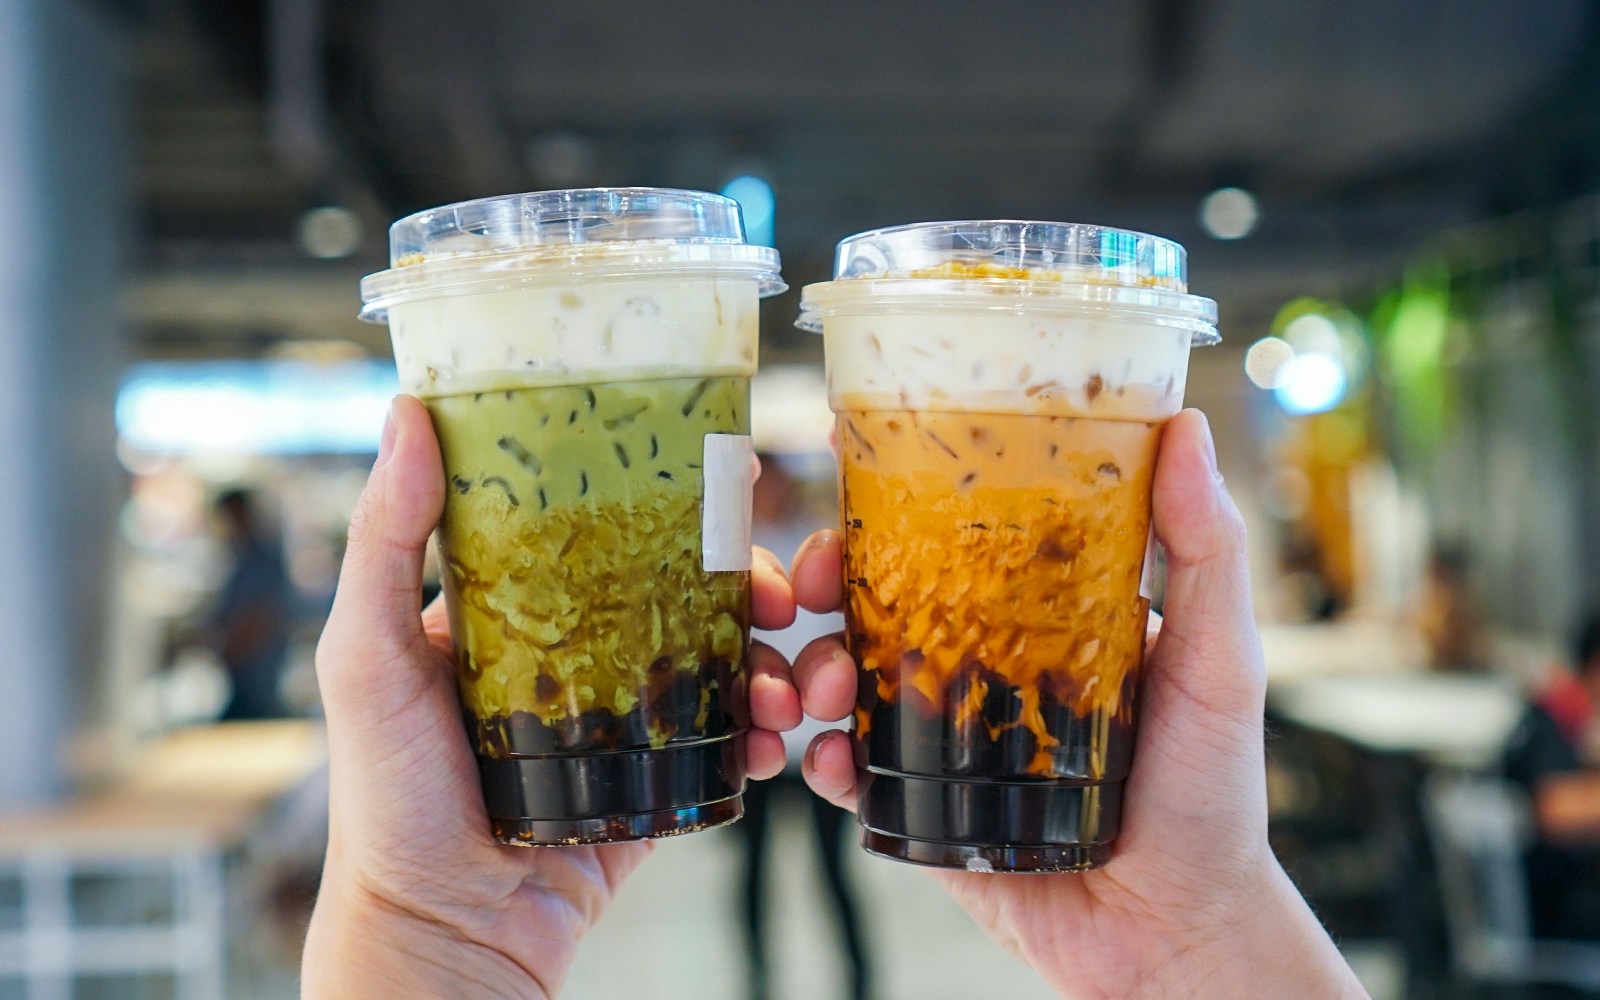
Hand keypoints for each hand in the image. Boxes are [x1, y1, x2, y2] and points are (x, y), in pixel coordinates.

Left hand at [302, 396, 799, 998]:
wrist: (443, 935)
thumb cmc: (387, 798)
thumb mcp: (367, 657)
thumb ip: (383, 540)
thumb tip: (408, 414)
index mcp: (509, 608)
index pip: (600, 527)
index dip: (670, 503)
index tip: (727, 489)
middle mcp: (570, 651)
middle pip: (680, 588)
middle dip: (748, 584)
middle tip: (783, 598)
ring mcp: (615, 717)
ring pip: (715, 661)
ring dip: (770, 663)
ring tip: (791, 691)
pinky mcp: (651, 780)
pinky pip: (723, 741)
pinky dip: (763, 735)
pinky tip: (778, 742)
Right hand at [790, 409, 1367, 998]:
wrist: (1177, 930)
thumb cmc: (1211, 792)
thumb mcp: (1218, 659)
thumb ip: (1204, 549)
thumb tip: (1184, 425)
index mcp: (1040, 611)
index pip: (956, 530)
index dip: (893, 495)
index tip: (848, 456)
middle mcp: (985, 660)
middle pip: (879, 594)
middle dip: (828, 576)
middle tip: (815, 583)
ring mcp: (948, 732)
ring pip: (847, 673)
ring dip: (812, 664)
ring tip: (820, 688)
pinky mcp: (923, 805)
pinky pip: (854, 771)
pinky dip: (825, 759)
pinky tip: (828, 761)